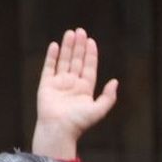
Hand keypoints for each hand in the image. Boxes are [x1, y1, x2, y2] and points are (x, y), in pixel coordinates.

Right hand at [32, 28, 117, 158]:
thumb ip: (108, 96)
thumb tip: (115, 81)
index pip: (89, 67)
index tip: (91, 41)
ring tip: (70, 33)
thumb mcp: (99, 110)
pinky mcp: (46, 85)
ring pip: (64, 61)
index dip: (90, 54)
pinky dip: (52, 56)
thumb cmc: (79, 123)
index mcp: (85, 89)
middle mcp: (72, 84)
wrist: (59, 130)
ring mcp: (59, 83)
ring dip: (67, 47)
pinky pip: (49, 67)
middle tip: (80, 31)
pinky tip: (55, 45)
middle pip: (76, 61)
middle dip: (79, 46)